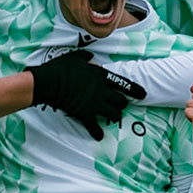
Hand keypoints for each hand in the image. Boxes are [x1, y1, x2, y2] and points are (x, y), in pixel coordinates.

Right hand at [25, 49, 147, 139]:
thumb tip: (91, 56)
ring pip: (114, 114)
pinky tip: (99, 136)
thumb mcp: (75, 57)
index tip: (143, 94)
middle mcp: (102, 91)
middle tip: (118, 106)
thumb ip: (86, 57)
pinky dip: (97, 132)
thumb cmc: (61, 68)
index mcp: (101, 76)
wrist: (49, 82)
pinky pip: (95, 127)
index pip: (124, 84)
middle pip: (121, 102)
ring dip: (114, 116)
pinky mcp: (85, 114)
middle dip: (121, 104)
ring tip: (111, 117)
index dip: (135, 90)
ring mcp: (94, 104)